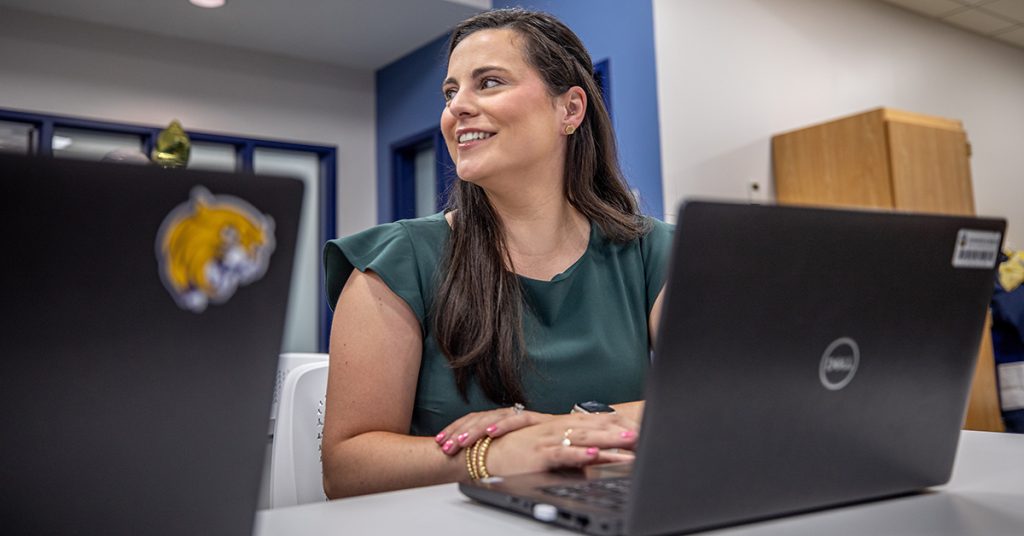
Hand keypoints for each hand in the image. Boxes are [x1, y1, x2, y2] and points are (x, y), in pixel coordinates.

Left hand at [435, 405, 553, 455]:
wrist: (576, 433)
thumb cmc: (543, 443)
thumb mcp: (514, 447)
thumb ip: (496, 449)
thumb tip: (471, 459)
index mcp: (500, 420)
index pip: (471, 420)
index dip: (454, 429)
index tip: (439, 441)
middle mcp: (508, 415)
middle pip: (477, 419)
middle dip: (459, 432)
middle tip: (444, 445)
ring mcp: (521, 416)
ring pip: (493, 418)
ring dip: (475, 430)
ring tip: (461, 441)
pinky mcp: (536, 419)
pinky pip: (518, 420)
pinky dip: (503, 425)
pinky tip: (491, 432)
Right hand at [484, 413, 637, 475]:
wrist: (485, 453)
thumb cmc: (513, 452)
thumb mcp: (546, 450)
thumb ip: (569, 454)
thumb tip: (592, 461)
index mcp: (559, 426)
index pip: (593, 423)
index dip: (616, 425)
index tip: (637, 429)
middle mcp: (556, 429)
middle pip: (594, 428)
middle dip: (619, 431)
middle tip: (643, 434)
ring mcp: (549, 440)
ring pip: (584, 439)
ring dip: (608, 441)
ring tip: (629, 443)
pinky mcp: (540, 453)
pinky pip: (563, 453)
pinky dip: (580, 454)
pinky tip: (595, 455)